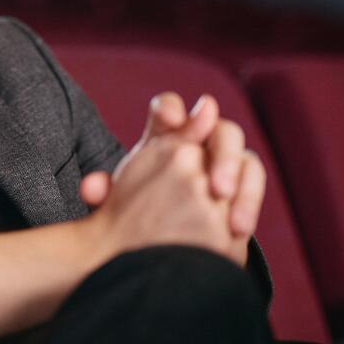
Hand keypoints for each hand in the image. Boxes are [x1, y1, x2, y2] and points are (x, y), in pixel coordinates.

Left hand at [80, 93, 266, 265]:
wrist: (167, 234)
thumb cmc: (138, 210)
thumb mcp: (119, 202)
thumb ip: (104, 193)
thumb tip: (91, 188)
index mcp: (164, 137)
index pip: (167, 109)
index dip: (169, 109)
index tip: (171, 118)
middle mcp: (201, 140)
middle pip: (217, 129)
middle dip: (216, 150)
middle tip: (212, 180)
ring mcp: (227, 159)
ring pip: (241, 153)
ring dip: (235, 173)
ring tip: (223, 201)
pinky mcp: (245, 183)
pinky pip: (253, 182)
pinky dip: (248, 201)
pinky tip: (236, 227)